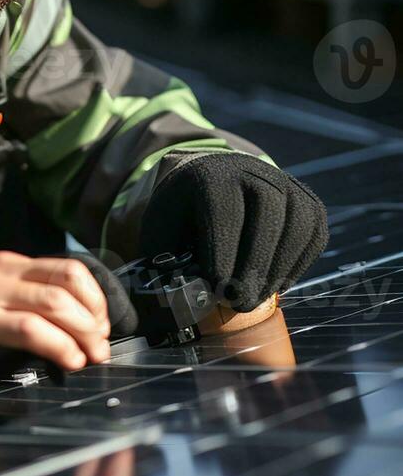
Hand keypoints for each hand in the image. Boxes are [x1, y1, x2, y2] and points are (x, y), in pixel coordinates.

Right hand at [0, 250, 135, 371]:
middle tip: (99, 347)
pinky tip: (68, 360)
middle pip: (65, 286)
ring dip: (82, 334)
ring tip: (88, 356)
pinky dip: (59, 345)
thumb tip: (89, 324)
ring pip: (53, 304)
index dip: (95, 299)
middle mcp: (0, 272)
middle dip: (93, 321)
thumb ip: (36, 300)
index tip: (102, 324)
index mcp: (12, 264)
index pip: (69, 269)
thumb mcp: (2, 298)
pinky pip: (29, 329)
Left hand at [139, 152, 328, 311]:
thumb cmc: (182, 213)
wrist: (209, 179)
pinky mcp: (308, 201)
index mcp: (210, 173)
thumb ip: (163, 260)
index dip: (222, 254)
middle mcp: (254, 171)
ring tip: (253, 299)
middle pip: (267, 217)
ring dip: (277, 270)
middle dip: (253, 267)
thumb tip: (171, 304)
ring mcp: (286, 184)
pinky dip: (297, 265)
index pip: (224, 212)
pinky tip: (273, 284)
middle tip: (238, 304)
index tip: (216, 289)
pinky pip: (313, 236)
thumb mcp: (161, 227)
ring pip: (297, 227)